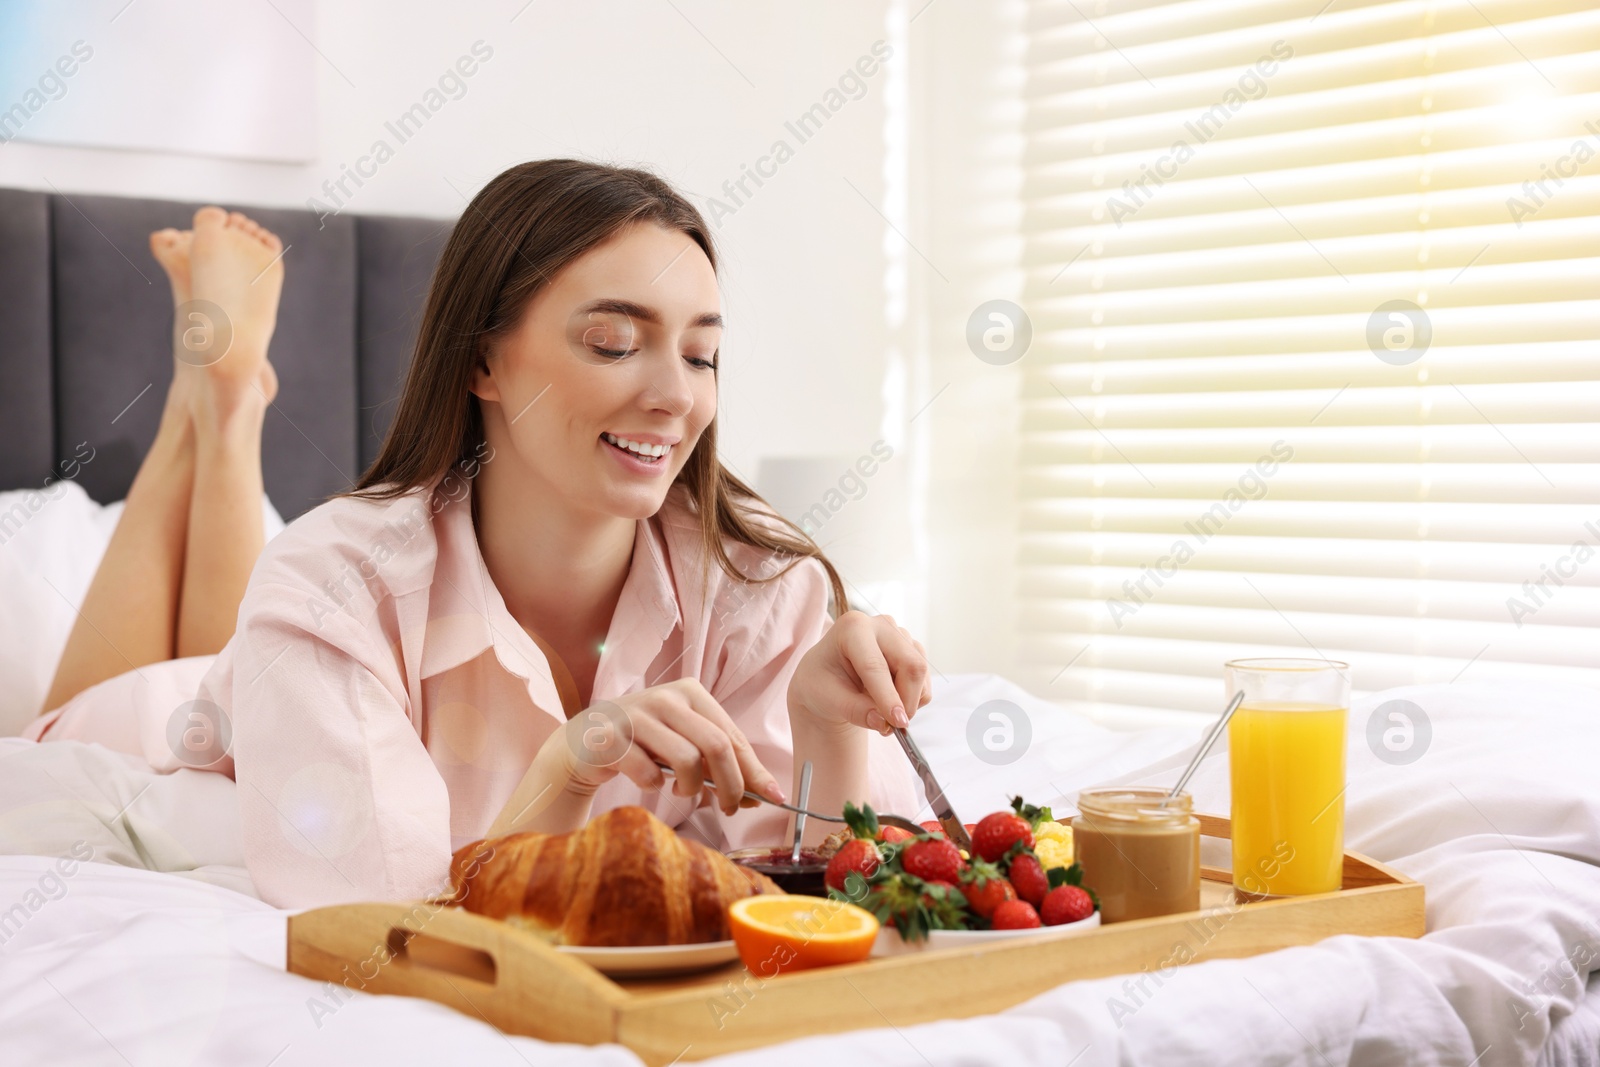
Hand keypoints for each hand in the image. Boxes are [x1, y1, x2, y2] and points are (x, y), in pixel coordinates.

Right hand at [556, 678, 785, 815]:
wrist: (583, 742)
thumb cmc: (644, 743)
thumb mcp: (684, 743)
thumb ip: (720, 763)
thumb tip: (763, 794)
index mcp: (690, 692)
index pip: (732, 735)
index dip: (755, 770)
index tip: (774, 798)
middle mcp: (665, 697)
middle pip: (716, 745)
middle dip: (731, 785)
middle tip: (730, 809)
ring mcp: (636, 715)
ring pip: (686, 760)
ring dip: (691, 788)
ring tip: (682, 792)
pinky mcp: (610, 738)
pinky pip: (648, 773)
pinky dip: (655, 787)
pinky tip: (650, 782)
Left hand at [788, 610, 932, 735]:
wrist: (830, 675)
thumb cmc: (822, 681)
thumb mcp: (827, 698)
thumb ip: (855, 711)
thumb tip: (884, 723)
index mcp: (852, 628)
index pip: (874, 665)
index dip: (888, 696)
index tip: (897, 723)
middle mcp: (881, 625)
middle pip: (910, 665)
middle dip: (906, 701)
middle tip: (894, 726)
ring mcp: (901, 635)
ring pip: (921, 673)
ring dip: (910, 701)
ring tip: (883, 714)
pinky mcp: (914, 649)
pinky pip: (925, 679)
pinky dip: (914, 698)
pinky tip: (891, 700)